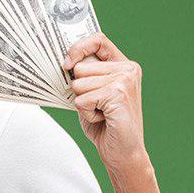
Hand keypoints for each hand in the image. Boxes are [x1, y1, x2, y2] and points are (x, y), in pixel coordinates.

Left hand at [64, 33, 148, 173]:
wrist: (123, 152)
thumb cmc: (105, 124)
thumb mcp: (92, 94)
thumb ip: (84, 76)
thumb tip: (65, 61)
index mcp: (123, 65)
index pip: (97, 40)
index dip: (78, 48)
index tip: (67, 64)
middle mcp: (128, 69)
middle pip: (80, 67)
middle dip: (79, 90)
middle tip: (97, 105)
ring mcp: (124, 80)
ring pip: (78, 84)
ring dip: (83, 103)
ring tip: (101, 113)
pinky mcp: (118, 94)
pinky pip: (82, 99)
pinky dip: (86, 113)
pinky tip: (102, 119)